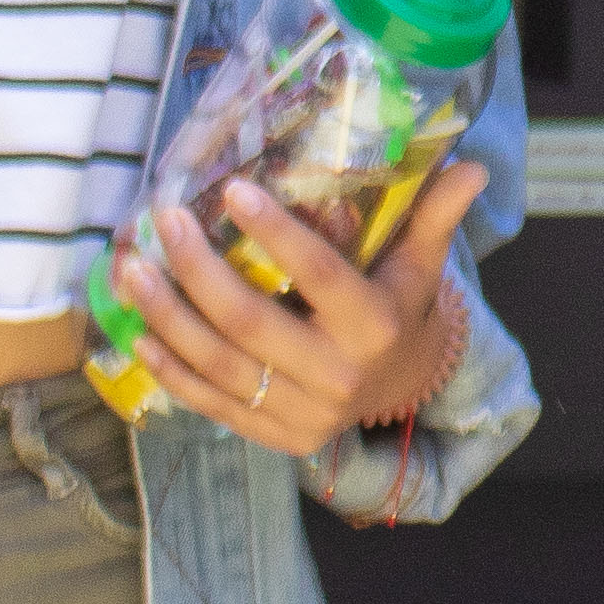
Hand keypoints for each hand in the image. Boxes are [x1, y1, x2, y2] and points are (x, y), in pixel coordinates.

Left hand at [94, 158, 486, 459]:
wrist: (399, 389)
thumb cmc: (399, 308)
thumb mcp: (419, 263)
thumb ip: (435, 213)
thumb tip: (472, 166)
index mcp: (374, 325)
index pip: (318, 274)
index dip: (275, 233)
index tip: (232, 190)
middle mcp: (338, 375)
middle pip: (250, 321)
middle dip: (196, 268)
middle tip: (163, 220)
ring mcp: (302, 414)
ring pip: (219, 363)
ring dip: (165, 314)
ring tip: (131, 266)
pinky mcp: (274, 437)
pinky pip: (210, 403)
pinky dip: (169, 367)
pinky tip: (137, 329)